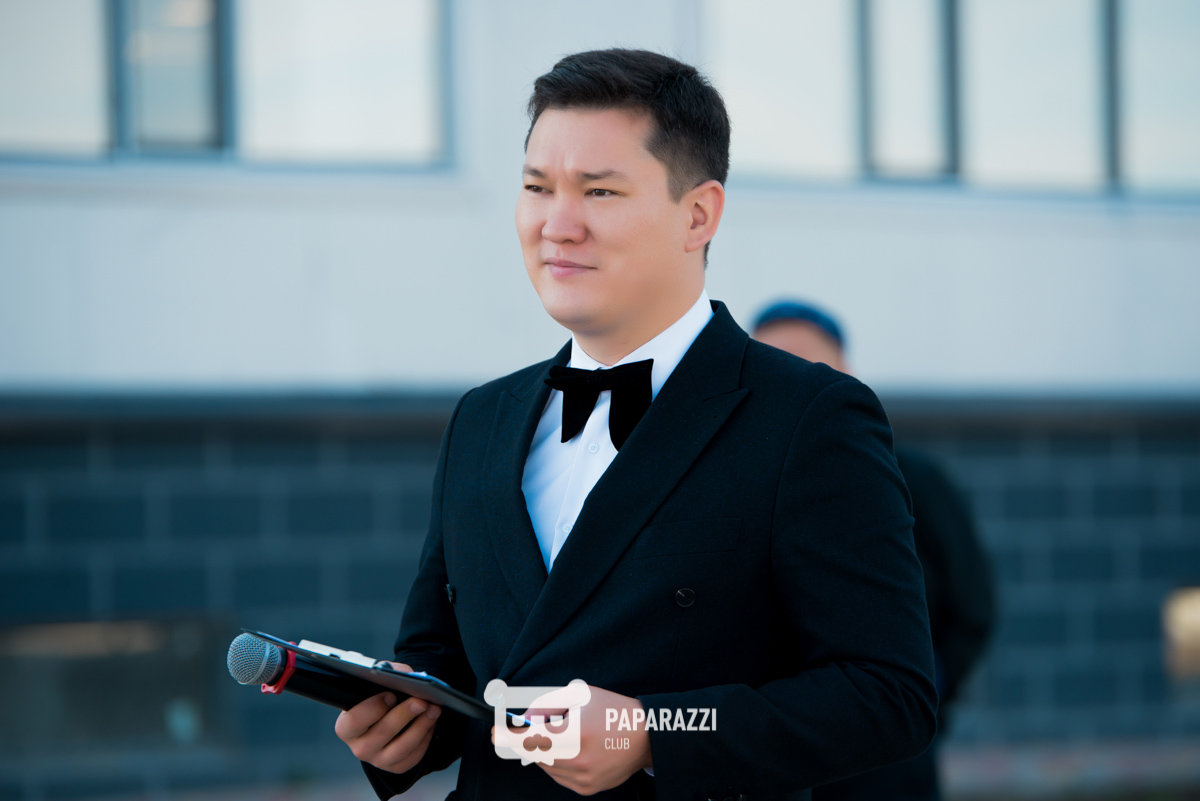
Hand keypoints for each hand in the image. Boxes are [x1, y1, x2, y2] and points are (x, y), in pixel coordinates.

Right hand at [334, 662, 441, 773]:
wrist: (386, 719)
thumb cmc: (378, 697)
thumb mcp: (378, 683)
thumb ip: (388, 674)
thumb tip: (406, 676)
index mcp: (347, 727)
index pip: (354, 720)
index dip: (373, 707)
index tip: (391, 695)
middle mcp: (359, 747)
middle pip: (382, 732)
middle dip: (404, 714)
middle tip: (421, 700)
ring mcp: (378, 759)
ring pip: (402, 747)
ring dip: (421, 726)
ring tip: (433, 709)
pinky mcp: (396, 766)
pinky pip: (413, 755)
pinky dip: (425, 737)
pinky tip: (430, 722)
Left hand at [491, 685, 651, 795]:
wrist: (647, 736)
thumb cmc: (616, 712)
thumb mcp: (580, 696)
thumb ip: (548, 705)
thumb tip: (527, 717)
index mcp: (576, 734)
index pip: (529, 739)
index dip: (508, 736)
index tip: (497, 733)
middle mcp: (578, 760)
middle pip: (534, 754)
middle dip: (531, 739)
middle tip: (541, 726)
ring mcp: (582, 778)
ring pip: (545, 766)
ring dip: (544, 751)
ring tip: (566, 736)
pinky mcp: (586, 788)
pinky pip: (559, 777)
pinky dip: (558, 763)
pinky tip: (573, 750)